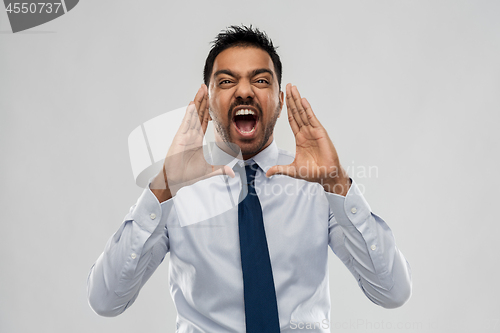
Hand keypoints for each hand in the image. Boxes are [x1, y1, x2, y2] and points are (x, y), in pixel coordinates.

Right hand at [151, 84, 234, 201]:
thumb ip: (221, 169)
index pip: (204, 121)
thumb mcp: (209, 171)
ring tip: (200, 90)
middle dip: (202, 101)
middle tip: (205, 87)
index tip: (210, 99)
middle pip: (198, 114)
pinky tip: (192, 105)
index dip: (208, 110)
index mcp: (196, 140)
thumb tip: (233, 173)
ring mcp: (184, 136)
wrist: (175, 181)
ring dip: (197, 103)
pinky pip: (185, 124)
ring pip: (192, 116)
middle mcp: (190, 135)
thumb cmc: (188, 175)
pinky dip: (189, 115)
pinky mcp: (179, 139)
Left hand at [266, 84, 350, 195]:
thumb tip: (268, 174)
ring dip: (297, 100)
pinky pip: (311, 119)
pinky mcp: (319, 133)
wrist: (325, 176)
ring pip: (303, 112)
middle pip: (297, 112)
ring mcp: (313, 131)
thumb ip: (280, 169)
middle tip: (287, 85)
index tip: (282, 97)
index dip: (287, 108)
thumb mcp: (292, 170)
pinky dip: (307, 109)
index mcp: (300, 138)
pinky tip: (302, 100)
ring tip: (293, 88)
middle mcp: (306, 132)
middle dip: (292, 99)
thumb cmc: (312, 172)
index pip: (292, 119)